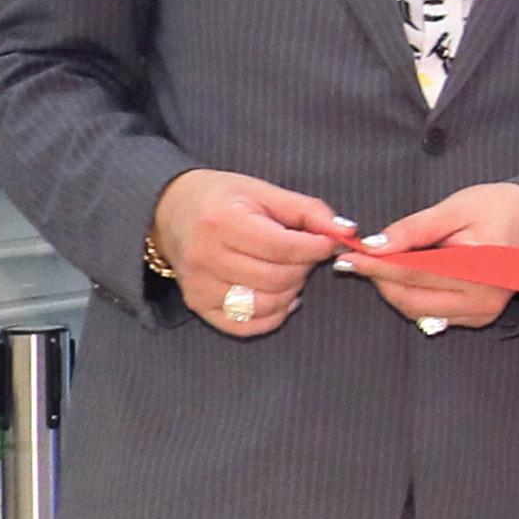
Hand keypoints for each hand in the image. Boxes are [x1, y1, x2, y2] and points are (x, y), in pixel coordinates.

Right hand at [151, 169, 348, 337]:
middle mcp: (206, 257)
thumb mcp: (264, 193)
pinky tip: (279, 294)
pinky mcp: (198, 305)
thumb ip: (309, 212)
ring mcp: (199, 286)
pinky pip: (247, 325)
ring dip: (291, 290)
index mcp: (222, 222)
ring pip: (267, 304)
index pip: (284, 248)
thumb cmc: (222, 199)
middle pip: (278, 278)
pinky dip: (273, 314)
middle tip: (304, 254)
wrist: (169, 210)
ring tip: (289, 270)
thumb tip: (348, 232)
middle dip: (304, 267)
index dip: (317, 247)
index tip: (328, 241)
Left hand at [348, 182, 518, 331]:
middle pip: (413, 297)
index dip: (377, 266)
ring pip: (419, 311)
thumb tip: (374, 245)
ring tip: (383, 266)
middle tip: (361, 260)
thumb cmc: (498, 208)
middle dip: (381, 279)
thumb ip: (414, 228)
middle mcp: (485, 296)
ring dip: (394, 290)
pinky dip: (414, 298)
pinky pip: (433, 315)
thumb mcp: (455, 208)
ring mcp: (484, 311)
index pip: (415, 271)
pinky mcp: (481, 317)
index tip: (348, 258)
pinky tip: (409, 278)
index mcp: (482, 265)